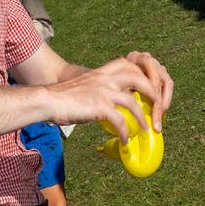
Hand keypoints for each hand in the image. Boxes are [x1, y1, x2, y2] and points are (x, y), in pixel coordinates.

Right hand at [46, 56, 167, 140]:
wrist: (47, 100)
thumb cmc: (62, 97)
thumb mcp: (85, 86)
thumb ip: (99, 89)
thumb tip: (110, 104)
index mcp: (101, 72)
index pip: (127, 65)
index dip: (141, 74)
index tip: (148, 87)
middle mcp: (104, 78)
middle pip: (138, 78)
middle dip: (151, 92)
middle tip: (157, 106)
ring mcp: (103, 91)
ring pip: (133, 102)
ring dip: (142, 117)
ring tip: (147, 129)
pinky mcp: (99, 107)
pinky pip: (120, 121)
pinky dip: (125, 132)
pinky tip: (125, 141)